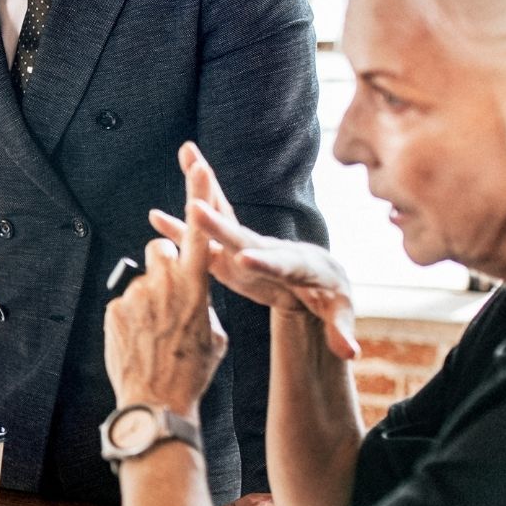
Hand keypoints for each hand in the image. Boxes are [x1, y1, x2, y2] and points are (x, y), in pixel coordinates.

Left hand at [105, 214, 227, 417]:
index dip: (198, 195)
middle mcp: (165, 284)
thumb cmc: (192, 371)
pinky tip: (139, 340)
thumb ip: (203, 304)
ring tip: (155, 329)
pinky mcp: (114, 309)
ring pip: (142, 278)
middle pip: (161, 249)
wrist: (156, 402)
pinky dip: (131, 315)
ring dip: (148, 295)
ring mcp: (136, 295)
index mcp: (197, 287)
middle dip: (164, 264)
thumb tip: (193, 296)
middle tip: (170, 295)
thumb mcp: (214, 336)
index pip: (199, 232)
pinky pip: (124, 300)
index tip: (198, 165)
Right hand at [148, 142, 360, 360]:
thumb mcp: (338, 313)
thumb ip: (341, 329)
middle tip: (196, 206)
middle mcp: (266, 248)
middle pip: (241, 232)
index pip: (278, 262)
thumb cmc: (330, 295)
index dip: (263, 260)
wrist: (318, 276)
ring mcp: (244, 247)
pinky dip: (180, 226)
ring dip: (203, 185)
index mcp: (294, 266)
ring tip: (187, 155)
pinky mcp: (227, 253)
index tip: (243, 257)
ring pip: (222, 215)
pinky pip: (202, 236)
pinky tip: (155, 216)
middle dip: (219, 223)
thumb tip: (349, 351)